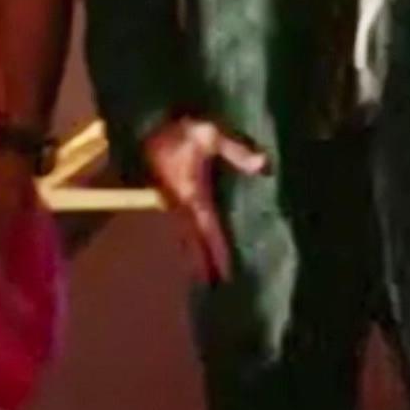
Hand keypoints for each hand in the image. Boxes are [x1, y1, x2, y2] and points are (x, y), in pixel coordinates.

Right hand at [141, 117, 269, 283]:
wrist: (146, 122)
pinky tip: (188, 246)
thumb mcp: (210, 136)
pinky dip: (185, 241)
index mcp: (193, 195)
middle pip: (192, 242)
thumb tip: (263, 166)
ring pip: (183, 236)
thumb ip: (236, 152)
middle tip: (211, 287)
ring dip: (191, 256)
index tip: (226, 275)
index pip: (209, 230)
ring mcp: (171, 202)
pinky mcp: (167, 197)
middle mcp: (181, 205)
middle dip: (202, 264)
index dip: (218, 253)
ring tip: (200, 276)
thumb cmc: (180, 130)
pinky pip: (178, 226)